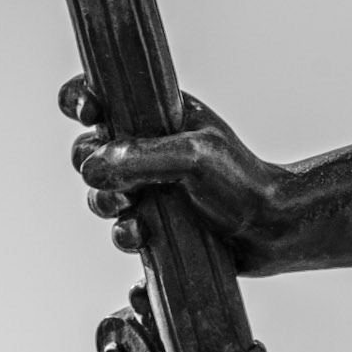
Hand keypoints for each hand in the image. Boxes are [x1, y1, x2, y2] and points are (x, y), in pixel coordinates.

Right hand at [60, 77, 293, 272]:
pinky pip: (120, 235)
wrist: (271, 231)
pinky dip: (126, 242)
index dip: (80, 101)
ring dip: (111, 212)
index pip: (100, 96)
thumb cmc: (240, 181)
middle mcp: (144, 150)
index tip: (89, 114)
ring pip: (101, 196)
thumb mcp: (193, 156)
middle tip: (121, 189)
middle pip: (87, 153)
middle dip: (92, 172)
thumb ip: (139, 157)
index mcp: (153, 117)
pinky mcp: (154, 225)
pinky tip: (143, 255)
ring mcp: (147, 188)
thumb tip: (90, 169)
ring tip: (139, 226)